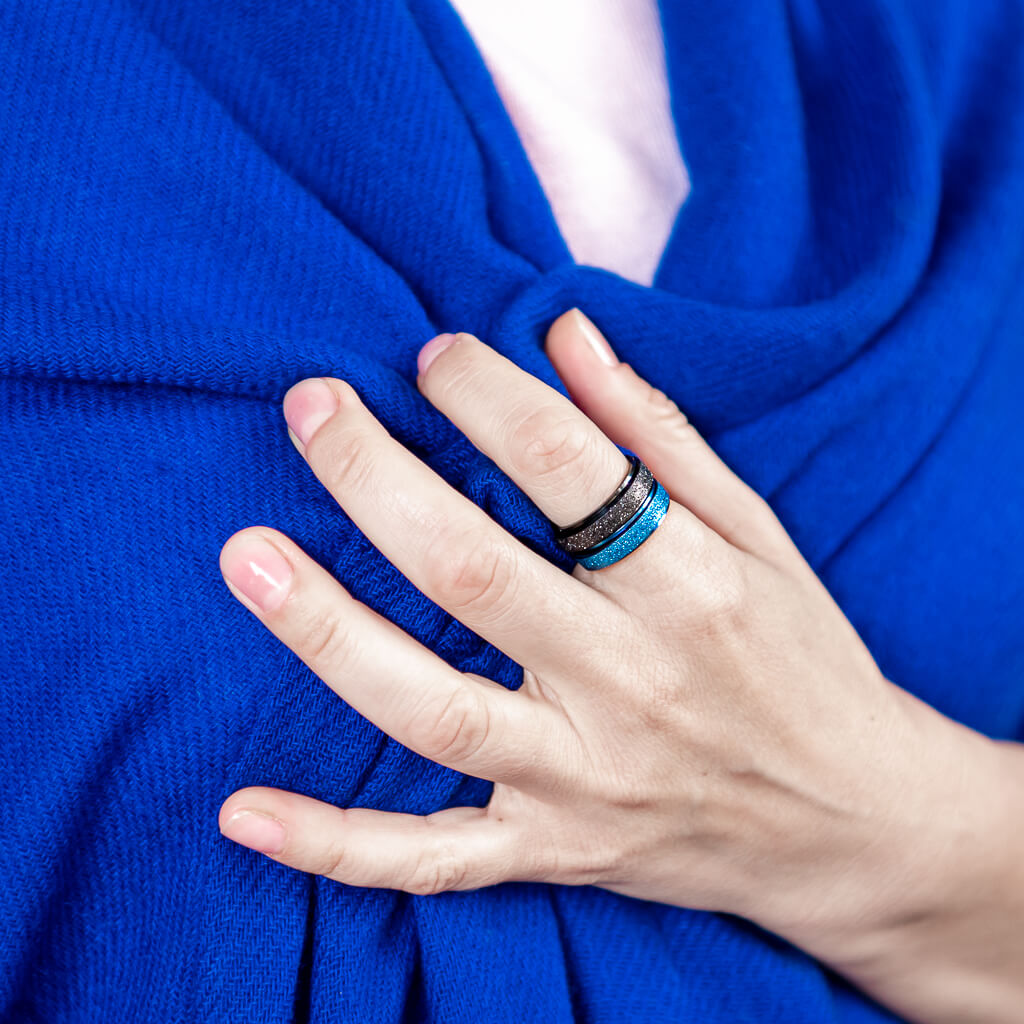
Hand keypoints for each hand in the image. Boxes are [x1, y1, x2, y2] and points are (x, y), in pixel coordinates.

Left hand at [216, 309, 1011, 990]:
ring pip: (434, 707)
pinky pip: (433, 860)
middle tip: (310, 407)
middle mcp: (632, 685)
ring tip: (246, 555)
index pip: (571, 469)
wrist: (849, 823)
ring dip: (329, 630)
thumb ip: (660, 437)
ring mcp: (585, 780)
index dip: (488, 396)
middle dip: (377, 478)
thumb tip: (567, 336)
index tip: (432, 355)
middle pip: (474, 572)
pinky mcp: (553, 849)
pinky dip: (336, 845)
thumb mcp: (761, 537)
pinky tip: (244, 813)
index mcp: (692, 590)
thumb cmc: (804, 661)